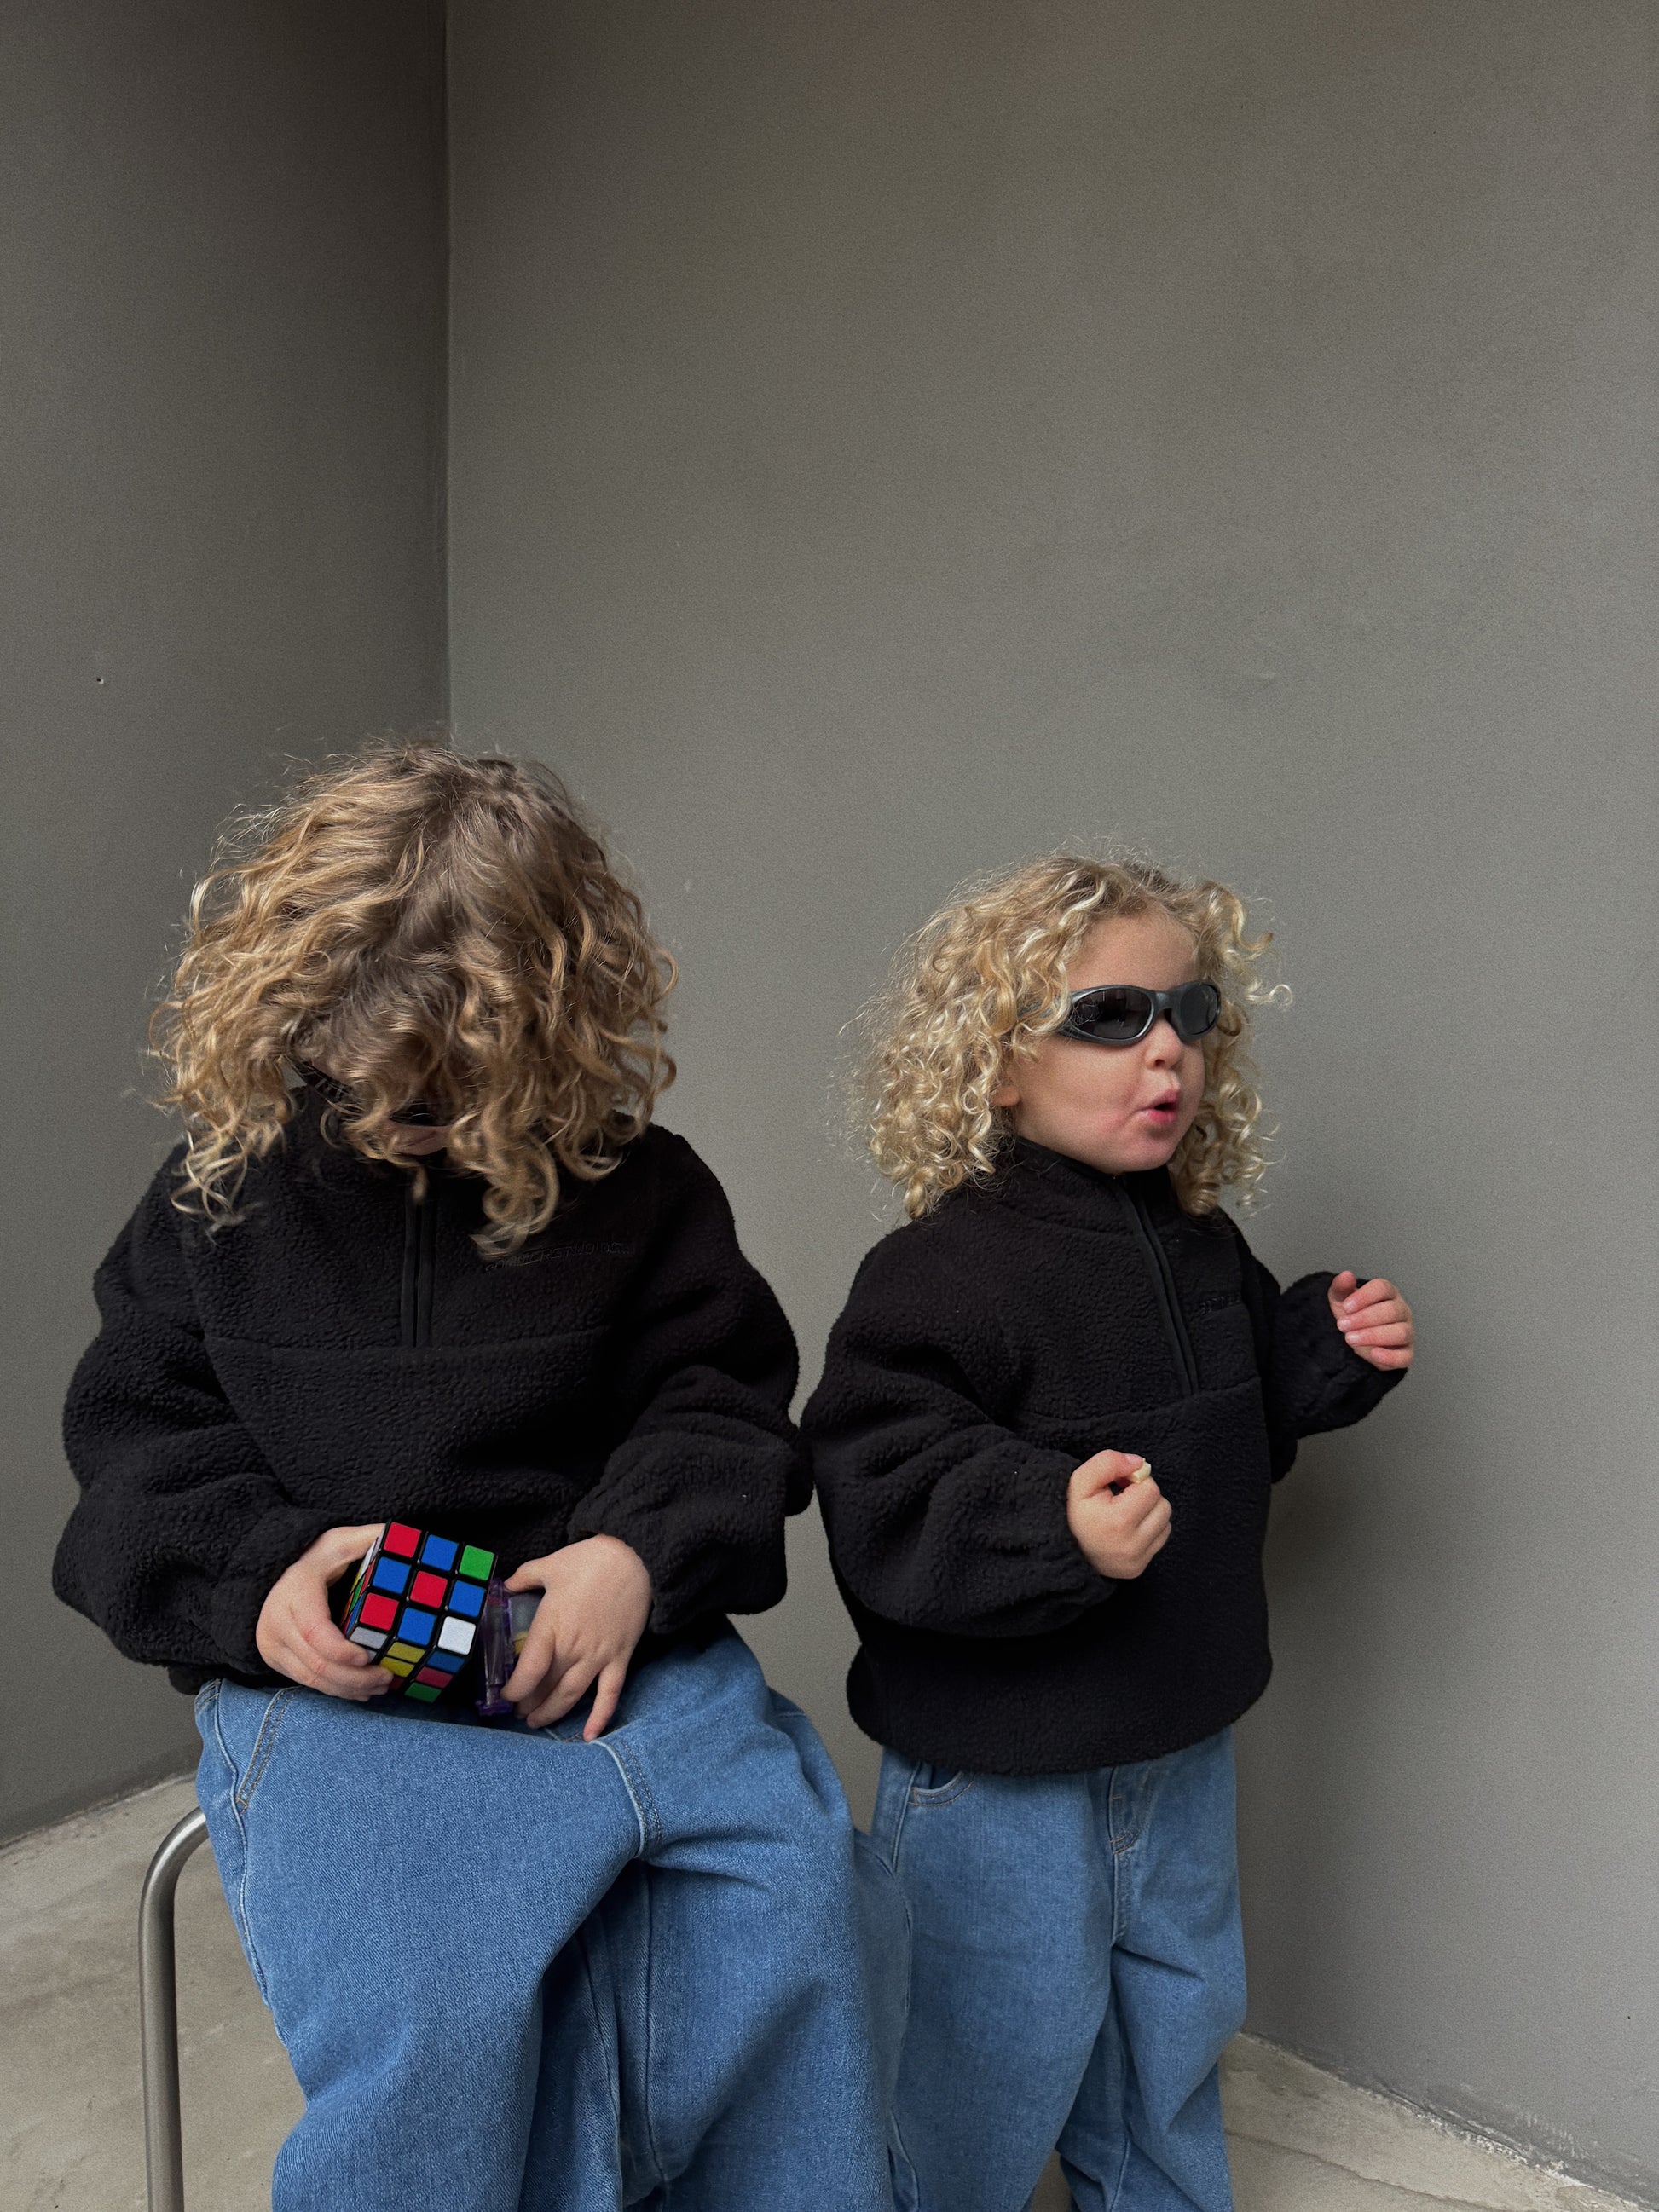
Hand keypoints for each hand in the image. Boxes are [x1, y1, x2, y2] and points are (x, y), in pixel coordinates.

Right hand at [255, 1524, 390, 1699]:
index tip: (369, 1658)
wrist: (276, 1576)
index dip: (341, 1650)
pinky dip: (336, 1690)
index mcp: (295, 1591)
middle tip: (387, 1678)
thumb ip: (369, 1538)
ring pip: (311, 1678)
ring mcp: (273, 1643)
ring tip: (379, 1687)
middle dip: (355, 1677)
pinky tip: (360, 1691)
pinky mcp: (275, 1658)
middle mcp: (277, 1621)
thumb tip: (404, 1536)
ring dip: (348, 1689)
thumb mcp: (339, 1541)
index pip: (314, 1630)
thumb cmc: (316, 1559)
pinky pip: (306, 1682)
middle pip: (316, 1662)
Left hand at [504, 1536, 652, 1736]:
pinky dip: (600, 1717)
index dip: (513, 1691)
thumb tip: (506, 1585)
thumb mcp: (549, 1565)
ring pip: (571, 1696)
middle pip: (545, 1689)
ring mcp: (598, 1656)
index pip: (527, 1673)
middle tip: (518, 1712)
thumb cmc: (590, 1561)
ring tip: (537, 1722)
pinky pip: (610, 1694)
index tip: (505, 1695)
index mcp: (551, 1627)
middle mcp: (573, 1648)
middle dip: (528, 1705)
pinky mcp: (620, 1658)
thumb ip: (524, 1577)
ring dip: (552, 1714)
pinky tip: (589, 1736)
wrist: (634, 1558)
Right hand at [1067, 1451, 1171, 1579]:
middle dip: (1144, 1495)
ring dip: (1149, 1511)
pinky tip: (1129, 1526)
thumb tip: (1138, 1463)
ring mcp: (1136, 1559)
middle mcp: (1130, 1545)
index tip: (1119, 1484)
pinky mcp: (1139, 1567)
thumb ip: (1108, 1462)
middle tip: (1122, 1497)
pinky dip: (1150, 1528)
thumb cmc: (1075, 1512)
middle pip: (1162, 1505)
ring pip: (1165, 1521)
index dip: (1136, 1480)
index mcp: (1117, 1522)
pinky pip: (1161, 1537)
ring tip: (1126, 1512)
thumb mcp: (1081, 1480)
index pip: (1150, 1489)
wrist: (1063, 1548)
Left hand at [1329, 1271, 1413, 1369]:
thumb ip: (1341, 1287)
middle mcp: (1401, 1311)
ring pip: (1400, 1332)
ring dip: (1374, 1336)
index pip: (1382, 1288)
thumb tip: (1346, 1275)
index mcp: (1388, 1294)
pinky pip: (1404, 1357)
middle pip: (1391, 1311)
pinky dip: (1390, 1357)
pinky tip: (1374, 1354)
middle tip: (1342, 1325)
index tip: (1346, 1307)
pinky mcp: (1405, 1354)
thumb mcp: (1341, 1300)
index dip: (1364, 1296)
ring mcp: (1406, 1332)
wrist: (1354, 1340)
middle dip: (1364, 1318)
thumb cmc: (1352, 1315)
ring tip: (1350, 1338)